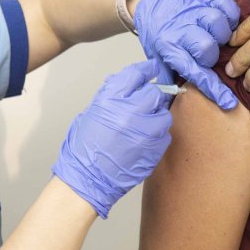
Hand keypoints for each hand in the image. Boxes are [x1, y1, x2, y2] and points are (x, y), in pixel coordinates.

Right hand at [52, 60, 172, 217]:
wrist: (87, 180)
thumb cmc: (84, 149)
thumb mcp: (91, 113)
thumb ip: (111, 97)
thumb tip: (128, 87)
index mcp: (110, 100)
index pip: (135, 75)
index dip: (146, 70)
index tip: (152, 69)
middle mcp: (129, 112)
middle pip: (154, 93)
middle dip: (151, 97)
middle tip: (144, 105)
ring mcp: (144, 132)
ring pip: (163, 114)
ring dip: (156, 117)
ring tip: (143, 127)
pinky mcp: (154, 149)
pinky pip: (165, 135)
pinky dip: (158, 136)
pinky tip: (145, 142)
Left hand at [133, 0, 239, 109]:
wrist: (149, 1)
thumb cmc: (157, 31)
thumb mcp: (157, 56)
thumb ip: (168, 78)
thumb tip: (174, 103)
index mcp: (168, 46)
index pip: (194, 72)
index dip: (213, 89)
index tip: (228, 102)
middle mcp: (181, 28)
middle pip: (208, 47)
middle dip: (212, 55)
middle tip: (208, 53)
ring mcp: (193, 10)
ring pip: (218, 23)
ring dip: (222, 33)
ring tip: (217, 36)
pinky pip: (226, 5)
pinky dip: (230, 14)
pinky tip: (225, 21)